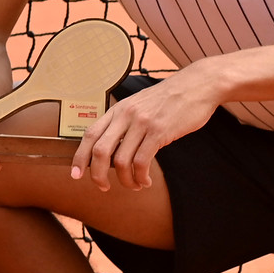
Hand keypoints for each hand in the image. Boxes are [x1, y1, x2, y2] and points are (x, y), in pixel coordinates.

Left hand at [71, 65, 222, 191]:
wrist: (197, 84)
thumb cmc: (169, 99)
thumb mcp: (139, 105)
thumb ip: (125, 123)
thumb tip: (113, 149)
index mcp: (117, 110)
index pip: (89, 134)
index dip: (79, 157)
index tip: (76, 174)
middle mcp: (125, 115)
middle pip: (99, 151)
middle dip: (97, 174)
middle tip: (103, 187)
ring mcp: (141, 123)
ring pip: (121, 160)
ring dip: (125, 180)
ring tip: (135, 185)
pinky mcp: (159, 131)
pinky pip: (142, 162)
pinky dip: (141, 177)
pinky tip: (146, 181)